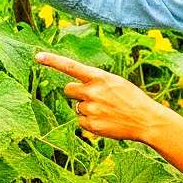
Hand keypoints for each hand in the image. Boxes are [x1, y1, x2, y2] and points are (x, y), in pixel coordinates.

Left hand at [34, 52, 167, 144]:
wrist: (145, 119)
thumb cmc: (131, 98)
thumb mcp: (115, 82)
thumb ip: (95, 81)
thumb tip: (77, 89)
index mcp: (99, 77)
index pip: (70, 67)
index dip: (52, 61)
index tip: (37, 56)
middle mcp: (92, 91)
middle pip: (68, 90)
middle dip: (76, 93)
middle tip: (94, 97)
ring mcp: (91, 109)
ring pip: (77, 108)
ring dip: (87, 109)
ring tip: (106, 111)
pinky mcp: (91, 125)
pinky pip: (81, 122)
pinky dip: (91, 122)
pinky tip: (106, 121)